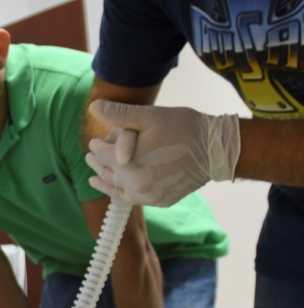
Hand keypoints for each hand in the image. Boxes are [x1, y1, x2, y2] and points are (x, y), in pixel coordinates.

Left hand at [85, 100, 240, 206]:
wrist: (218, 150)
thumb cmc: (184, 128)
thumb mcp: (150, 116)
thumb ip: (119, 114)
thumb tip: (92, 107)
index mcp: (129, 165)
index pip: (102, 155)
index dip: (97, 146)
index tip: (94, 140)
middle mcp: (136, 185)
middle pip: (108, 173)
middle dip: (98, 163)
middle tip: (89, 157)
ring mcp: (149, 196)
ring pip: (118, 189)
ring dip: (105, 182)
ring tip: (93, 179)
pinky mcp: (161, 201)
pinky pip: (134, 198)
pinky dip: (124, 193)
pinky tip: (119, 191)